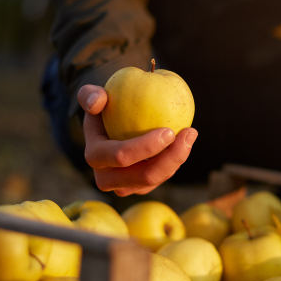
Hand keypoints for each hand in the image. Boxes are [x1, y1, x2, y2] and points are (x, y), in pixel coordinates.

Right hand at [77, 84, 197, 196]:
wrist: (110, 123)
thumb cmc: (105, 105)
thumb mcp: (94, 95)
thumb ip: (90, 94)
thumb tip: (98, 101)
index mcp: (95, 156)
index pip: (121, 156)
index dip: (146, 148)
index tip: (168, 131)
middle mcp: (106, 177)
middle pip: (144, 177)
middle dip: (170, 159)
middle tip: (187, 134)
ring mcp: (125, 186)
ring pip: (157, 180)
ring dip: (177, 160)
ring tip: (190, 134)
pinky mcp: (141, 186)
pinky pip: (162, 177)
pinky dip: (175, 161)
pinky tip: (187, 140)